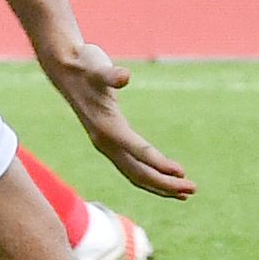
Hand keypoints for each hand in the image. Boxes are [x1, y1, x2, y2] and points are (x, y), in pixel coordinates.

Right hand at [39, 39, 195, 198]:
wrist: (64, 70)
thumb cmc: (85, 67)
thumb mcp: (98, 67)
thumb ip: (110, 74)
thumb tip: (124, 76)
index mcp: (106, 127)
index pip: (137, 151)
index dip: (159, 163)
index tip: (182, 172)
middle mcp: (104, 142)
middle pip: (137, 172)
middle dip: (165, 183)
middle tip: (193, 188)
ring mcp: (106, 145)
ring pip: (135, 175)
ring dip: (160, 185)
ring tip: (186, 193)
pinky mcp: (110, 143)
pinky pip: (132, 168)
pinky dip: (150, 177)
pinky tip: (167, 180)